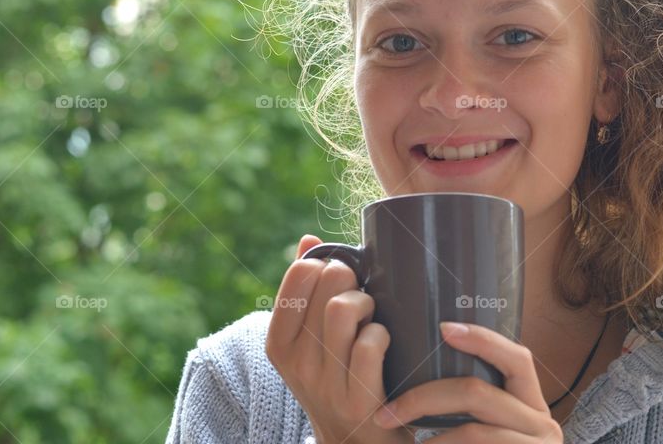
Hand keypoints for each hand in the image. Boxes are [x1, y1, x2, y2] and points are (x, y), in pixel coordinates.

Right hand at [265, 234, 412, 443]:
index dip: (327, 264)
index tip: (338, 279)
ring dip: (369, 303)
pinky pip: (370, 343)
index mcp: (280, 343)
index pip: (300, 273)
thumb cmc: (338, 377)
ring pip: (345, 309)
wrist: (356, 443)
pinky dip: (382, 334)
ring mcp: (325, 383)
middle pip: (328, 284)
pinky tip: (383, 343)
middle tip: (362, 295)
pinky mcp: (357, 400)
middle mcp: (296, 363)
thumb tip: (309, 240)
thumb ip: (306, 292)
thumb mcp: (311, 342)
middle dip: (353, 279)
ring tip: (372, 316)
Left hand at [371, 322, 562, 442]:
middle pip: (478, 392)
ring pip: (473, 432)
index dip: (482, 339)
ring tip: (400, 441)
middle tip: (384, 415)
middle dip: (423, 397)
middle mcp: (543, 425)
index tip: (443, 328)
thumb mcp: (490, 433)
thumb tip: (431, 358)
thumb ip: (474, 407)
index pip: (516, 358)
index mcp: (532, 405)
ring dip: (428, 439)